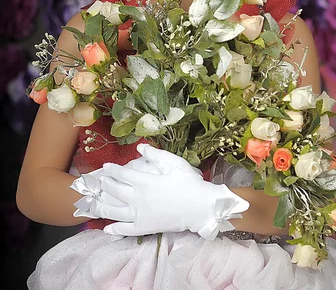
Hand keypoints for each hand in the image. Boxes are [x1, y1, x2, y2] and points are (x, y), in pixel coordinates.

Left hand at [74, 144, 249, 239]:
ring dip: (103, 206)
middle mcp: (138, 198)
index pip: (122, 174)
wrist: (200, 207)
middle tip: (98, 182)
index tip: (104, 167)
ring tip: (94, 203)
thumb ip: (155, 154)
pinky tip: (107, 228)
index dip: (112, 170)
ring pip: (116, 211)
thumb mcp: (174, 163)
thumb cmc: (189, 182)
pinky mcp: (146, 227)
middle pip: (115, 191)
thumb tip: (140, 147)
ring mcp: (141, 215)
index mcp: (144, 181)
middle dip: (105, 185)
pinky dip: (115, 229)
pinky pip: (126, 229)